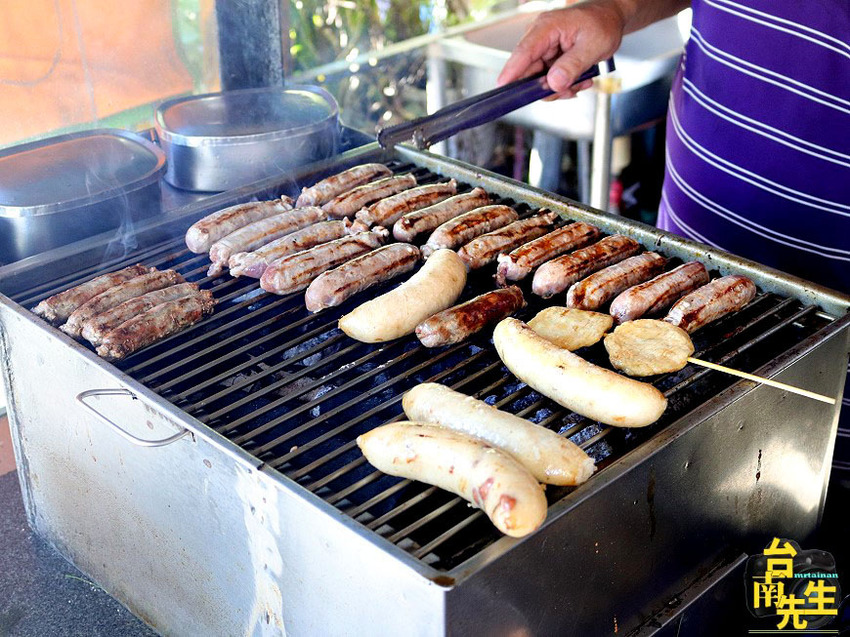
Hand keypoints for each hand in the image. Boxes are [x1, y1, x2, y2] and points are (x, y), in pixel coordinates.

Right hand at [497, 1, 626, 97]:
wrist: (610, 18)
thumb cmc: (603, 23)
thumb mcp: (593, 46)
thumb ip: (572, 65)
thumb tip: (553, 83)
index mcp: (547, 27)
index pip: (524, 51)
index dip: (511, 71)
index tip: (502, 87)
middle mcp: (540, 37)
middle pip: (529, 72)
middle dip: (548, 87)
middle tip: (571, 90)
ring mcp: (543, 49)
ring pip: (539, 80)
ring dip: (560, 87)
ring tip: (581, 81)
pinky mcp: (548, 58)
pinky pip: (548, 79)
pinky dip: (564, 84)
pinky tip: (579, 79)